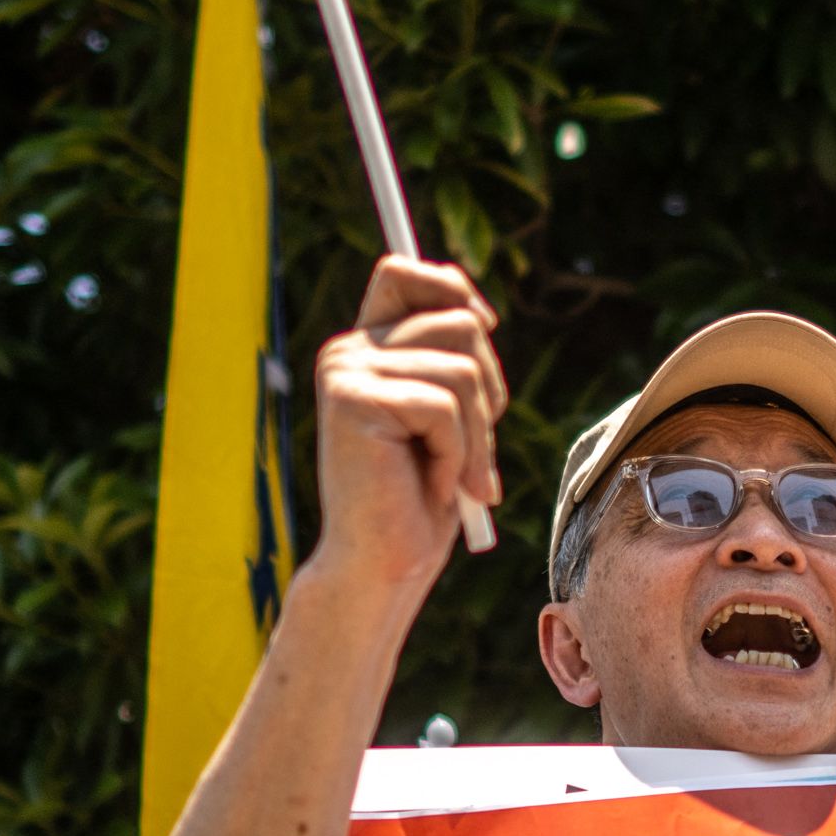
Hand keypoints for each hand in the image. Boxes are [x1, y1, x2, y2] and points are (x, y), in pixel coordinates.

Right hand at [303, 256, 506, 600]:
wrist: (383, 565)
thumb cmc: (419, 498)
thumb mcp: (446, 416)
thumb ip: (449, 360)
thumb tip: (478, 312)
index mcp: (365, 348)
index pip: (404, 270)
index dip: (454, 289)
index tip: (485, 328)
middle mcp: (348, 351)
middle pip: (459, 322)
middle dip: (489, 390)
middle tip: (474, 449)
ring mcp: (346, 373)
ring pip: (462, 370)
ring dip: (476, 435)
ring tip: (452, 476)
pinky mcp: (353, 401)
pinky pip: (444, 408)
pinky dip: (457, 455)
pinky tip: (432, 485)